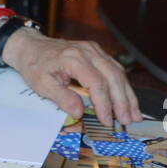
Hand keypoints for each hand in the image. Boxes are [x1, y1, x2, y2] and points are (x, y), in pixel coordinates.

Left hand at [1, 28, 140, 126]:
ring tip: (134, 114)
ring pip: (118, 72)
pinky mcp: (97, 53)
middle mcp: (87, 51)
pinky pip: (115, 68)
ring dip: (128, 94)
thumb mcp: (42, 84)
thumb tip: (79, 112)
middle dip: (122, 101)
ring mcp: (94, 50)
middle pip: (112, 76)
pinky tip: (128, 100)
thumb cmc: (36, 65)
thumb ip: (62, 98)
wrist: (32, 47)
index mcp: (73, 58)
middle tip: (127, 120)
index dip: (104, 103)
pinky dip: (123, 86)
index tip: (107, 120)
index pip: (96, 82)